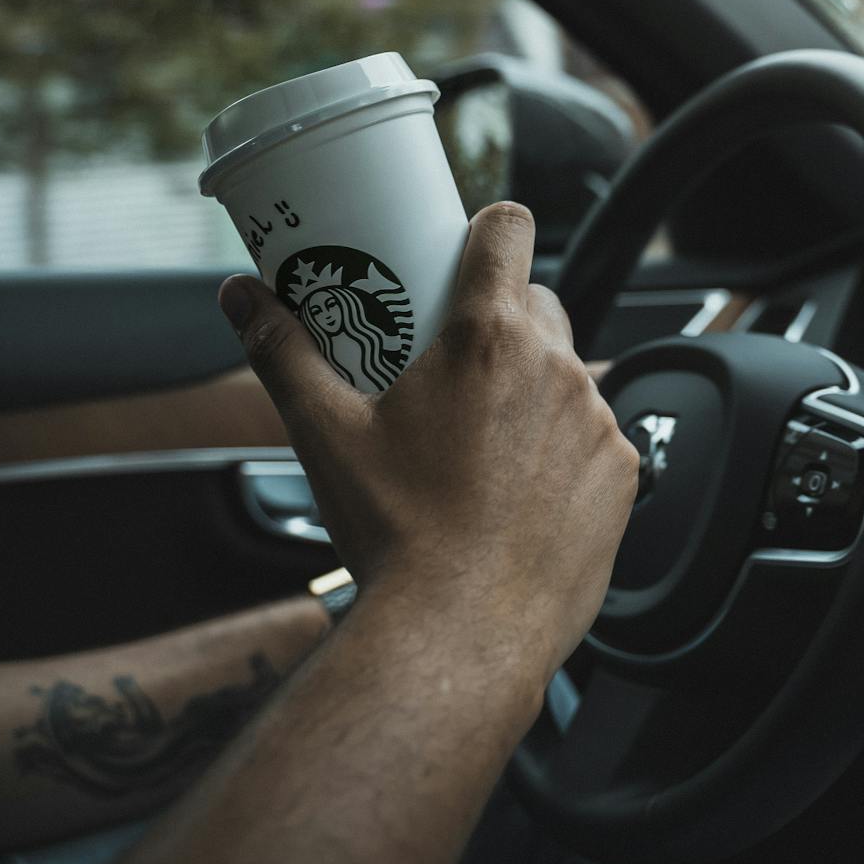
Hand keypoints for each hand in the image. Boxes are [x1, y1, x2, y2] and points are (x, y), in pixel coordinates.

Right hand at [218, 202, 638, 690]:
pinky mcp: (624, 477)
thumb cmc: (396, 534)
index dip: (491, 228)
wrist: (459, 635)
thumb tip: (240, 297)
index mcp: (487, 339)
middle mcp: (556, 370)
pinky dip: (564, 452)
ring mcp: (598, 424)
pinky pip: (597, 440)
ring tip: (481, 443)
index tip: (472, 244)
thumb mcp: (326, 434)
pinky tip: (520, 491)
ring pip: (569, 377)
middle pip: (538, 307)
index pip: (509, 232)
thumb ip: (282, 352)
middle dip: (501, 322)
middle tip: (452, 363)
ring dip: (534, 392)